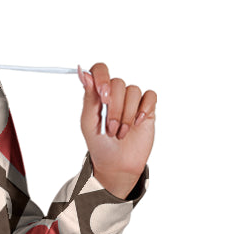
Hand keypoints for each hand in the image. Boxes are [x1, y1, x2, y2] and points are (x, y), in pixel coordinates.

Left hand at [77, 62, 155, 197]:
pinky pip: (150, 96)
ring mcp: (132, 100)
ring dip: (126, 115)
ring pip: (133, 91)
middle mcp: (115, 94)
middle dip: (114, 109)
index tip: (103, 96)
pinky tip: (137, 123)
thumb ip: (88, 98)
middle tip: (110, 129)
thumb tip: (83, 73)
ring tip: (120, 133)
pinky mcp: (146, 108)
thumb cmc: (100, 144)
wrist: (116, 163)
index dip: (102, 77)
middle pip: (118, 83)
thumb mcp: (89, 123)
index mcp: (98, 94)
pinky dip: (143, 109)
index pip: (100, 70)